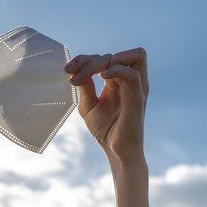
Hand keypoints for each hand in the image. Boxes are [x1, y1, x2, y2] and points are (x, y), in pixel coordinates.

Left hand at [64, 48, 148, 163]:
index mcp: (117, 81)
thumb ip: (85, 86)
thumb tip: (76, 69)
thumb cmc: (105, 129)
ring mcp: (136, 88)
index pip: (104, 57)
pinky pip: (133, 74)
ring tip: (89, 75)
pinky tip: (101, 78)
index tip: (67, 70)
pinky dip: (117, 69)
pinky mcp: (139, 98)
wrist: (116, 152)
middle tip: (73, 73)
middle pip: (118, 54)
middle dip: (91, 59)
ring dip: (106, 60)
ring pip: (133, 56)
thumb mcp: (88, 105)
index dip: (84, 59)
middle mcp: (129, 81)